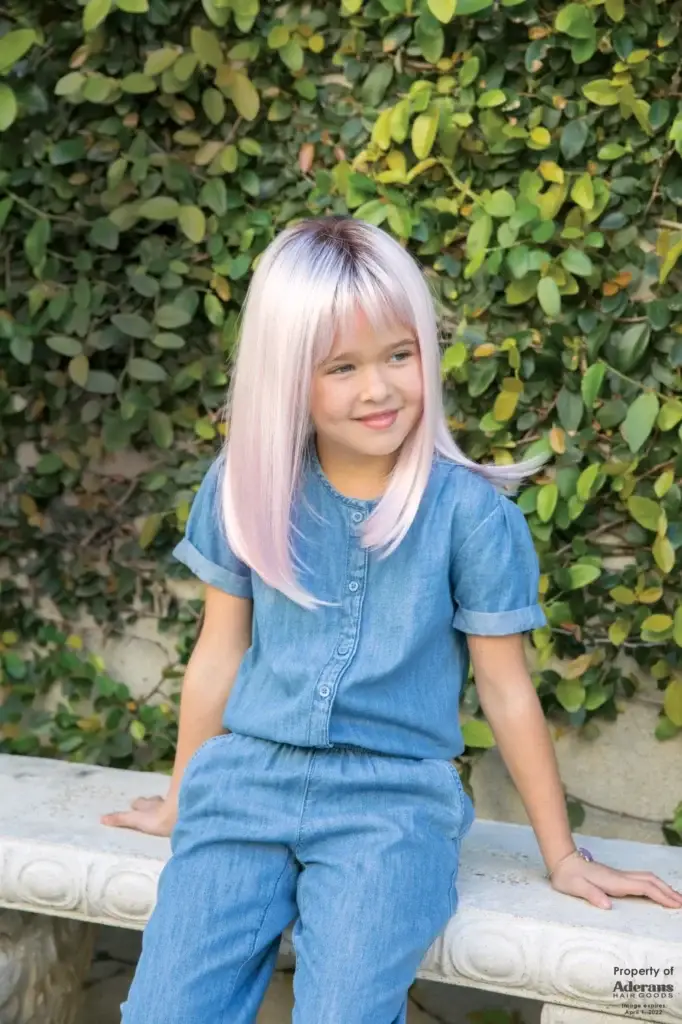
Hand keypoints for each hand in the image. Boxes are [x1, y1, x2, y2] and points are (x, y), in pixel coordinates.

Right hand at [100, 795, 176, 836]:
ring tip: (164, 809)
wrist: (181, 817)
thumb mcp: (136, 819)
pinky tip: (180, 814)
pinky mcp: (183, 810)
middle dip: (150, 803)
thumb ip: (121, 819)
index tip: (134, 804)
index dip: (137, 804)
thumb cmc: (157, 818)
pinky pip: (180, 808)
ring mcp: (172, 806)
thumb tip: (102, 818)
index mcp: (147, 805)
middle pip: (153, 801)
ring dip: (164, 805)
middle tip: (149, 804)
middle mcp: (159, 803)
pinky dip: (178, 810)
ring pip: (167, 804)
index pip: (140, 802)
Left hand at [550, 851, 681, 909]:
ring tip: (676, 898)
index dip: (661, 896)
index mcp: (614, 881)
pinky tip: (656, 891)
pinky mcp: (616, 877)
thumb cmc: (568, 877)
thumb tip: (607, 906)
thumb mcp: (575, 887)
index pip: (643, 887)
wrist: (562, 860)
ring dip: (663, 887)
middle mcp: (620, 877)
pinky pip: (641, 880)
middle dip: (668, 891)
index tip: (676, 904)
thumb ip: (591, 895)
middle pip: (650, 881)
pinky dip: (654, 885)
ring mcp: (619, 876)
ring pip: (647, 878)